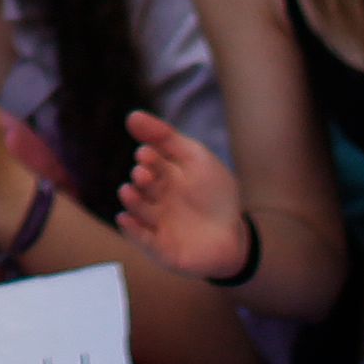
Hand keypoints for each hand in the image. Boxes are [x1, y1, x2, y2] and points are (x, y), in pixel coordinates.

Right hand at [111, 110, 248, 286]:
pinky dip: (131, 230)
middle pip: (143, 185)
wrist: (238, 235)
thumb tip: (131, 116)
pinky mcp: (160, 248)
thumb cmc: (217, 194)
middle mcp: (157, 197)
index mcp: (165, 174)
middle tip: (144, 174)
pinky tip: (125, 218)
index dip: (147, 157)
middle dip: (141, 178)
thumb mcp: (196, 158)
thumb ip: (165, 136)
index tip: (148, 154)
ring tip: (129, 192)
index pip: (151, 161)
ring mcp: (157, 223)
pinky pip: (142, 239)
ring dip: (132, 201)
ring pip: (138, 210)